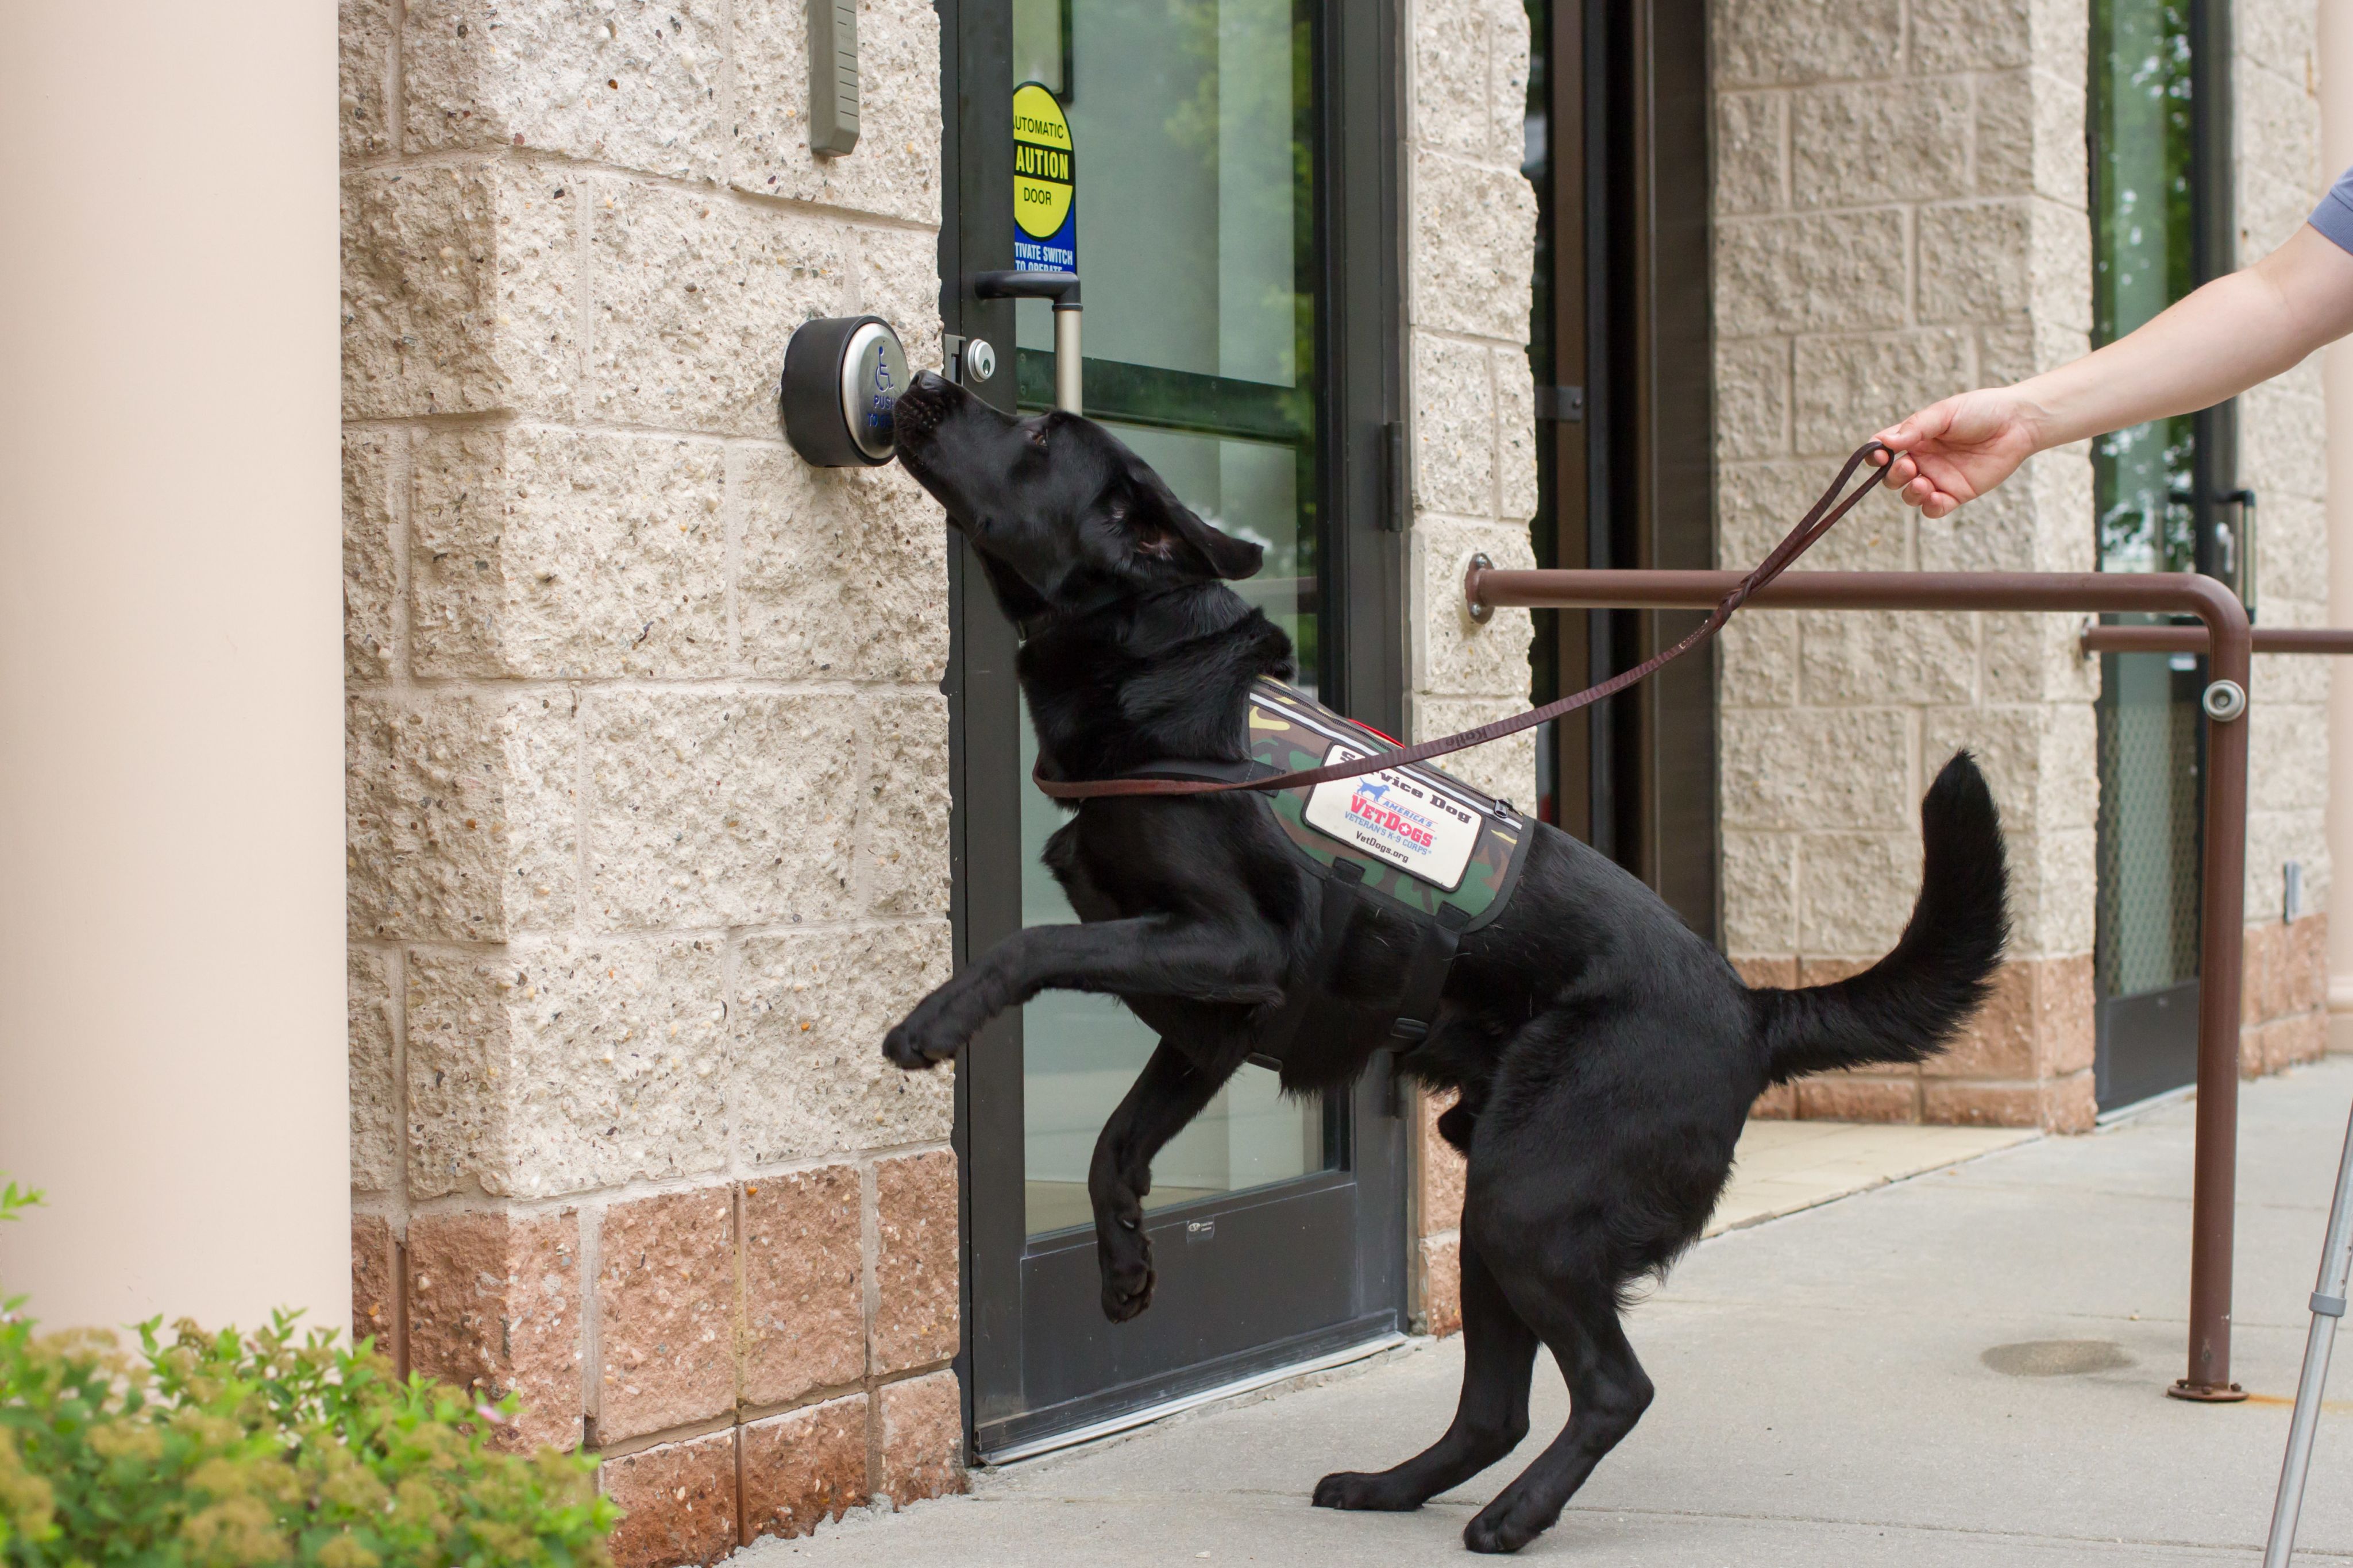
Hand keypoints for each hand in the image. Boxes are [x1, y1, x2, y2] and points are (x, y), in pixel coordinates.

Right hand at [1868, 388, 2048, 518]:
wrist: (2017, 423)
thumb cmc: (1981, 411)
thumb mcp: (1944, 413)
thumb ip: (1915, 427)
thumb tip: (1885, 443)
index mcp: (1915, 438)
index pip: (1884, 451)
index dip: (1876, 456)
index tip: (1882, 455)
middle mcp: (1923, 459)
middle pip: (1893, 478)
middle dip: (1895, 476)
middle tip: (1910, 467)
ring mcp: (1939, 478)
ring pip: (1910, 495)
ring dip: (1910, 493)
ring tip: (1923, 483)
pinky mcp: (1957, 493)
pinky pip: (1934, 509)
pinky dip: (1930, 507)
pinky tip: (1936, 498)